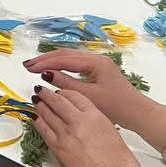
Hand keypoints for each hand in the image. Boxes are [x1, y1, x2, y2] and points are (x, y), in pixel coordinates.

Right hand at [24, 50, 151, 130]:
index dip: (45, 63)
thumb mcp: (88, 95)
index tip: (30, 68)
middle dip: (45, 59)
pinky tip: (51, 70)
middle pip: (65, 54)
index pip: (65, 59)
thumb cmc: (116, 106)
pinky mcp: (97, 70)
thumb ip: (66, 83)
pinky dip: (60, 66)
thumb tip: (46, 75)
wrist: (138, 112)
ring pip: (69, 57)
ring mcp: (97, 63)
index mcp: (95, 62)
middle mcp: (96, 58)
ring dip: (52, 61)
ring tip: (35, 66)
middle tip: (27, 66)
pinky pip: (74, 64)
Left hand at [31, 87, 146, 166]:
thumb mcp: (109, 131)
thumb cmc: (118, 162)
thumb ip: (93, 120)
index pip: (74, 96)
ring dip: (40, 105)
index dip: (64, 92)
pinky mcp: (57, 147)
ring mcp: (66, 134)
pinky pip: (43, 129)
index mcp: (95, 116)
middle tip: (42, 91)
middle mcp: (79, 122)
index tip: (60, 92)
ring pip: (47, 113)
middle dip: (47, 94)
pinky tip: (36, 118)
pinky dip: (38, 121)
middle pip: (57, 101)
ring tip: (36, 100)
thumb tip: (81, 117)